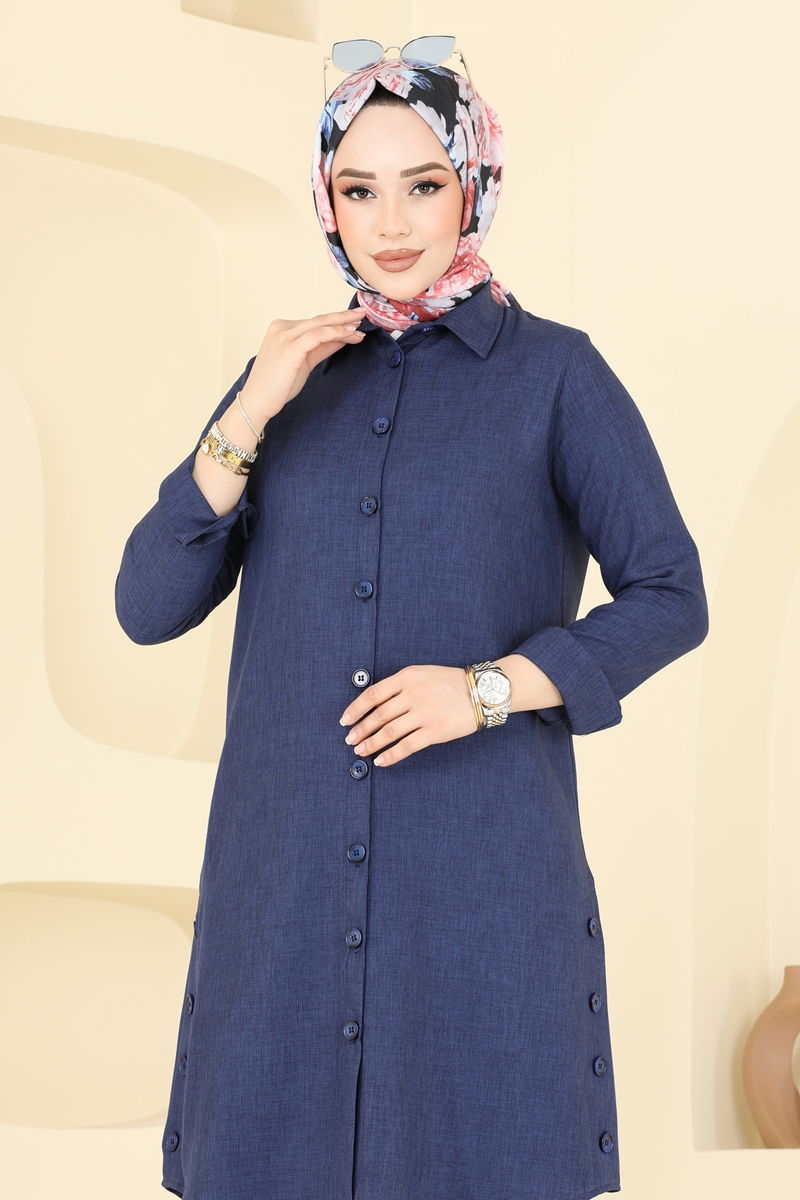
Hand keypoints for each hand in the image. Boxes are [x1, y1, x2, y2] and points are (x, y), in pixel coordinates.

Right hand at [238, 305, 367, 424]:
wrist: (257, 402)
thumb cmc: (277, 386)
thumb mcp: (303, 362)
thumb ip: (321, 348)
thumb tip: (342, 339)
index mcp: (282, 329)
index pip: (315, 323)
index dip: (337, 323)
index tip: (355, 323)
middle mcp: (281, 328)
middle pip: (319, 320)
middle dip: (343, 317)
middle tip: (363, 314)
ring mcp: (284, 336)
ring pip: (320, 324)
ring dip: (343, 324)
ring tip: (360, 326)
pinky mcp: (290, 347)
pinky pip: (318, 335)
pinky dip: (336, 333)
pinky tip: (350, 335)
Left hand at [339, 664, 479, 767]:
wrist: (481, 691)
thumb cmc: (449, 682)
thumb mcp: (421, 673)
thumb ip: (398, 686)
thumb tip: (373, 705)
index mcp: (407, 677)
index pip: (373, 694)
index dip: (356, 709)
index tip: (345, 720)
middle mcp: (414, 694)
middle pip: (378, 715)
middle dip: (361, 729)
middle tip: (350, 739)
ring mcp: (425, 713)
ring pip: (389, 732)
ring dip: (371, 743)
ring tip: (361, 750)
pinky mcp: (435, 731)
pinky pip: (407, 746)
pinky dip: (391, 755)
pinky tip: (381, 760)